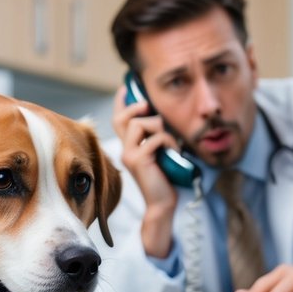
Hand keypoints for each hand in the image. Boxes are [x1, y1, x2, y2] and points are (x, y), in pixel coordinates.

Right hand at [111, 88, 178, 256]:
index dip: (122, 102)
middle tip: (149, 106)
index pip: (119, 120)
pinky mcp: (137, 160)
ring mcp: (129, 155)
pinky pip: (154, 138)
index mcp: (129, 147)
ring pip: (140, 124)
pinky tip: (174, 152)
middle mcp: (125, 150)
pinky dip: (167, 141)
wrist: (163, 204)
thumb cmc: (166, 180)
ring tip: (170, 142)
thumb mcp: (160, 154)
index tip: (126, 87)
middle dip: (137, 107)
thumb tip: (162, 118)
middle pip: (123, 118)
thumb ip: (157, 138)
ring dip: (160, 128)